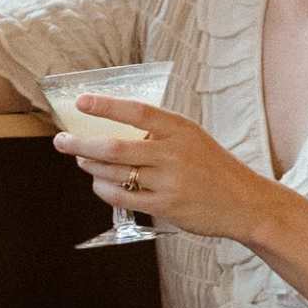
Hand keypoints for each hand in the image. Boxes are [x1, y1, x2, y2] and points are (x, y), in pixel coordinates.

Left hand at [52, 97, 282, 243]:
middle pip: (114, 147)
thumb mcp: (192, 139)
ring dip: (90, 166)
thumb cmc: (214, 167)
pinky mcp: (166, 206)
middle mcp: (173, 154)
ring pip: (114, 173)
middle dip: (81, 144)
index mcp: (180, 129)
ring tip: (81, 160)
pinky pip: (123, 197)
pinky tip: (98, 183)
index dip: (106, 105)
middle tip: (62, 141)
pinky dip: (104, 189)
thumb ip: (158, 134)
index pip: (137, 111)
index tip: (81, 101)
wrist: (245, 203)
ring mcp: (169, 182)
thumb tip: (112, 130)